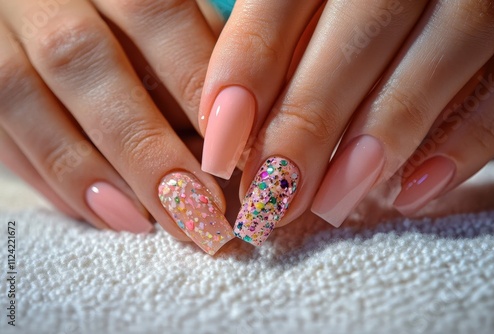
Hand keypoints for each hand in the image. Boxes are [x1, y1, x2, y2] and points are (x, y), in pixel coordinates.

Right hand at [0, 0, 234, 254]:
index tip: (233, 157)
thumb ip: (198, 60)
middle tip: (198, 212)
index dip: (193, 86)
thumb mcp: (171, 24)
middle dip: (144, 146)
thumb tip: (230, 140)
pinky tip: (99, 212)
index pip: (156, 12)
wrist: (55, 11)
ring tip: (145, 223)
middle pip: (82, 57)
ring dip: (87, 171)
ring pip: (20, 93)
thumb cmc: (137, 26)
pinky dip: (47, 176)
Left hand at [198, 0, 493, 244]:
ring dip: (384, 136)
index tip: (220, 149)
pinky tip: (413, 192)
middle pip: (361, 29)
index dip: (248, 69)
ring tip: (331, 203)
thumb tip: (230, 120)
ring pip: (444, 47)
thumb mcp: (312, 5)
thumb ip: (278, 39)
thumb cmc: (351, 7)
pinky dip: (468, 140)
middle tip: (272, 197)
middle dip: (311, 121)